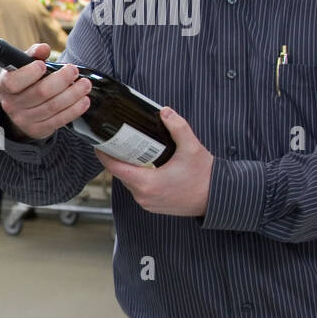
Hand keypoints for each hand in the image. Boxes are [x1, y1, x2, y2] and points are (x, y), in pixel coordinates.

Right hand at [0, 42, 90, 139]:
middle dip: (61, 80)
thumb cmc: (24, 82)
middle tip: (73, 70)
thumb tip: (43, 48)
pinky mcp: (38, 129)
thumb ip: (33, 55)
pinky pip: (59, 120)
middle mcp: (11, 104)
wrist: (21, 109)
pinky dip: (74, 109)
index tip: (43, 65)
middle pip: (40, 93)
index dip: (29, 73)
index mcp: (4, 86)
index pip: (13, 82)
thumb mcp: (22, 67)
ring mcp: (24, 119)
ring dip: (73, 94)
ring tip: (85, 84)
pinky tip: (84, 100)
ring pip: (53, 106)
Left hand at [95, 107, 213, 215]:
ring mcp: (146, 203)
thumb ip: (178, 127)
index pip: (114, 168)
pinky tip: (145, 166)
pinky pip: (137, 190)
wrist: (217, 198)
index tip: (99, 143)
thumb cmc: (205, 176)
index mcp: (147, 183)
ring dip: (129, 168)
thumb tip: (165, 111)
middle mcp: (142, 196)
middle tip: (119, 141)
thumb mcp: (192, 148)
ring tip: (133, 152)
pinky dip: (138, 178)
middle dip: (118, 158)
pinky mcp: (152, 206)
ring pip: (128, 182)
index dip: (104, 154)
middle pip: (120, 174)